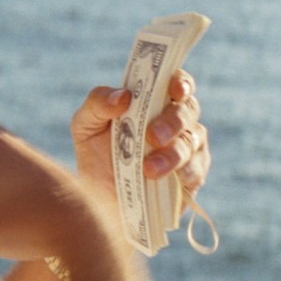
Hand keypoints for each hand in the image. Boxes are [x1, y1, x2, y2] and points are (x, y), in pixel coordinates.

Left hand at [71, 69, 210, 201]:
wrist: (97, 198)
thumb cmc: (95, 153)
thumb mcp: (85, 125)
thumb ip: (98, 103)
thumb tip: (123, 95)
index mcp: (155, 101)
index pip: (177, 82)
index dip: (181, 82)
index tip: (175, 90)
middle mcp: (177, 122)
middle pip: (187, 111)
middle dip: (172, 122)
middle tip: (153, 136)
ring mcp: (188, 149)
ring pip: (192, 142)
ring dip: (172, 154)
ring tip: (148, 169)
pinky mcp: (191, 178)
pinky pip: (195, 171)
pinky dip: (181, 174)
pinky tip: (161, 179)